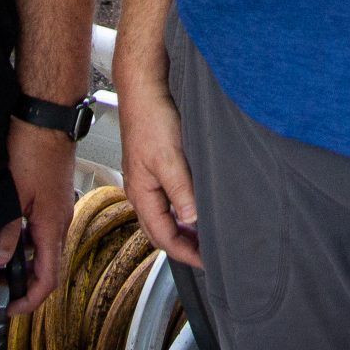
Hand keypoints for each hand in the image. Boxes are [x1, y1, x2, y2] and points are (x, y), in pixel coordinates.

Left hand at [0, 120, 76, 316]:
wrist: (47, 114)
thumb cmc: (34, 146)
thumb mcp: (12, 194)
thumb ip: (6, 232)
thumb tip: (0, 260)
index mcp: (53, 224)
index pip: (48, 277)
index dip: (30, 299)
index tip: (12, 308)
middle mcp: (61, 219)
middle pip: (48, 265)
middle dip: (24, 281)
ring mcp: (59, 206)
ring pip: (44, 245)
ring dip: (23, 258)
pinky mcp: (53, 194)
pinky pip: (42, 227)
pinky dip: (25, 239)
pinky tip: (7, 232)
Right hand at [114, 71, 200, 268]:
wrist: (145, 87)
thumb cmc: (151, 118)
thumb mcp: (170, 159)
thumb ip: (181, 192)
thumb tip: (192, 222)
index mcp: (141, 194)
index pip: (163, 238)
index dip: (186, 253)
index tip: (207, 262)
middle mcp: (141, 189)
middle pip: (161, 230)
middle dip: (183, 246)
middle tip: (208, 254)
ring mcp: (147, 177)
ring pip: (165, 214)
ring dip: (184, 227)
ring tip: (206, 234)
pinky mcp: (156, 164)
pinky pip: (169, 197)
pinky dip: (184, 208)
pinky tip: (196, 203)